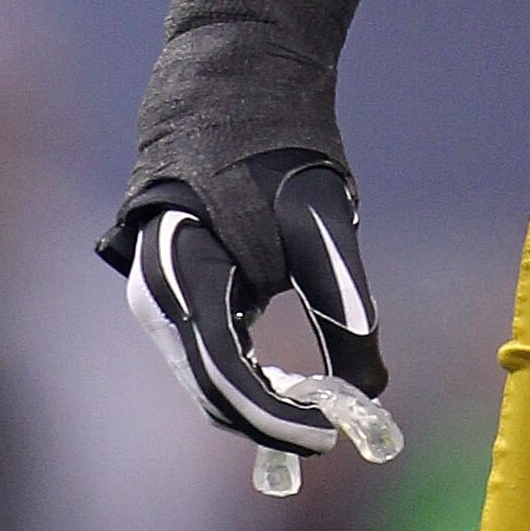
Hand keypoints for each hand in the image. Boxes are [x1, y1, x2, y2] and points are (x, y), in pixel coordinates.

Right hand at [115, 154, 403, 497]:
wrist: (231, 96)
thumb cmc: (277, 157)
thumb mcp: (322, 227)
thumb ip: (345, 307)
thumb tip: (373, 388)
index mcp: (186, 273)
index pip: (227, 371)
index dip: (278, 414)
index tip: (330, 434)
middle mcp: (156, 295)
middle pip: (211, 387)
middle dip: (271, 418)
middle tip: (334, 432)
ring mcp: (156, 298)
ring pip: (206, 377)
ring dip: (258, 402)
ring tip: (321, 411)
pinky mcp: (171, 295)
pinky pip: (204, 354)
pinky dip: (245, 376)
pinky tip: (290, 383)